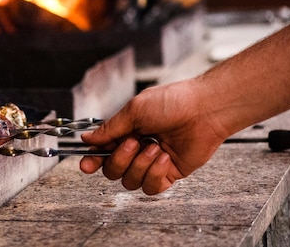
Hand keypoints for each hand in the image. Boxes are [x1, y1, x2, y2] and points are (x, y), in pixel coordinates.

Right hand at [79, 79, 228, 194]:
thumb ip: (110, 129)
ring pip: (130, 182)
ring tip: (155, 147)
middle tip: (134, 143)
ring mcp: (152, 163)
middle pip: (112, 171)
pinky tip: (164, 158)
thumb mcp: (134, 111)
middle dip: (119, 160)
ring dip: (140, 165)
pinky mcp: (168, 174)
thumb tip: (87, 139)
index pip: (102, 152)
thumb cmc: (171, 102)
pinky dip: (155, 174)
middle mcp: (136, 149)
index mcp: (125, 132)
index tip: (86, 165)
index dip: (92, 160)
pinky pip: (151, 187)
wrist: (203, 110)